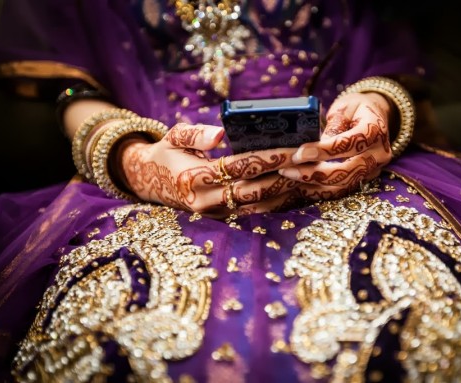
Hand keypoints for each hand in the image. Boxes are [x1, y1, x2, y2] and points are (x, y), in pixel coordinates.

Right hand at [119, 123, 300, 216]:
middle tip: (310, 163)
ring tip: (307, 175)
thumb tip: (219, 135)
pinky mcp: (220, 218)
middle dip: (284, 175)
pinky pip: (251, 212)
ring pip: (256, 204)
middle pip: (254, 189)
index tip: (293, 149)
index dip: (268, 158)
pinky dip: (273, 202)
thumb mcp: (173, 136)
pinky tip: (292, 190)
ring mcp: (213, 213)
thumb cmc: (167, 153)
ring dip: (284, 191)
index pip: (240, 167)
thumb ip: (195, 134)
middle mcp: (205, 200)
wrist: (150, 181)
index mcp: (194, 178)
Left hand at [278, 92, 392, 200]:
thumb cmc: (356, 108)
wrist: (376, 117)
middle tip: (287, 169)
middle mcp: (379, 154)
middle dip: (314, 174)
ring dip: (313, 185)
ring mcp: (373, 170)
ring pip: (343, 186)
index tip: (299, 153)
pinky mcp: (364, 180)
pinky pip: (341, 190)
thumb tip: (312, 146)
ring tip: (289, 176)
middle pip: (347, 172)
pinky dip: (319, 190)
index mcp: (375, 131)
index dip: (323, 151)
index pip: (350, 144)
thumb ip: (332, 126)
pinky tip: (299, 185)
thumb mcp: (344, 108)